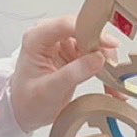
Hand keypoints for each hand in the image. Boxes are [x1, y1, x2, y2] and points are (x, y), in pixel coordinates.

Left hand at [8, 17, 116, 131]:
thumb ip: (72, 73)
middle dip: (102, 48)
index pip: (67, 25)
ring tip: (113, 80)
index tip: (109, 45)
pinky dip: (104, 69)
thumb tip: (97, 59)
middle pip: (84, 31)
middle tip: (113, 67)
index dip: (91, 31)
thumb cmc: (26, 101)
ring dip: (105, 60)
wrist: (23, 112)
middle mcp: (50, 37)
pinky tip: (110, 84)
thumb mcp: (49, 91)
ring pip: (93, 43)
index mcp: (37, 39)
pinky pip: (94, 56)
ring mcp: (62, 45)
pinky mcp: (72, 54)